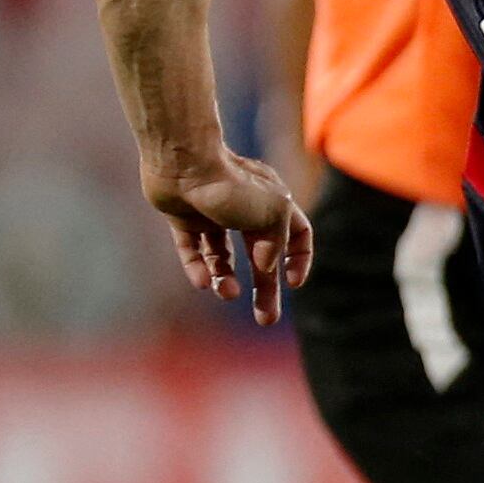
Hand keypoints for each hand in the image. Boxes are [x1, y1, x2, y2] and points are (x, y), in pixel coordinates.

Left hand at [142, 148, 314, 322]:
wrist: (183, 163)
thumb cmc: (233, 185)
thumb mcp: (273, 215)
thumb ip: (275, 245)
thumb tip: (265, 268)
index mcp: (274, 203)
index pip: (297, 234)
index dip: (299, 260)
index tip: (293, 283)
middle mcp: (245, 209)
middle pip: (259, 255)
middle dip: (264, 288)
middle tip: (267, 319)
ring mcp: (212, 214)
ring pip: (223, 256)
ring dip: (227, 279)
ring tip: (226, 294)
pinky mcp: (183, 218)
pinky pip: (192, 250)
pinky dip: (197, 267)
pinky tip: (202, 282)